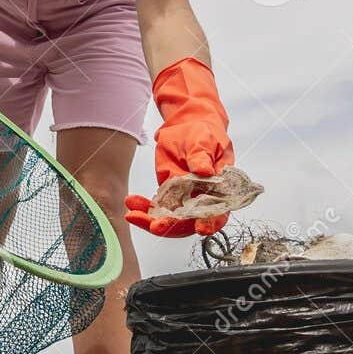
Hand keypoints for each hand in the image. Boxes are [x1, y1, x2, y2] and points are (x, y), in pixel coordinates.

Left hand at [125, 58, 235, 237]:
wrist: (186, 125)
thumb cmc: (202, 132)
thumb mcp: (203, 141)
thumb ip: (203, 157)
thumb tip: (205, 172)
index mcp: (221, 189)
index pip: (219, 211)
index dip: (211, 221)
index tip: (200, 228)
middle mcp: (203, 200)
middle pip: (190, 222)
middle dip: (172, 226)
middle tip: (155, 225)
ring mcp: (184, 199)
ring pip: (169, 219)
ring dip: (151, 220)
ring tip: (133, 214)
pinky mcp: (168, 195)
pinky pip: (155, 208)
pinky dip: (143, 208)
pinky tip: (131, 202)